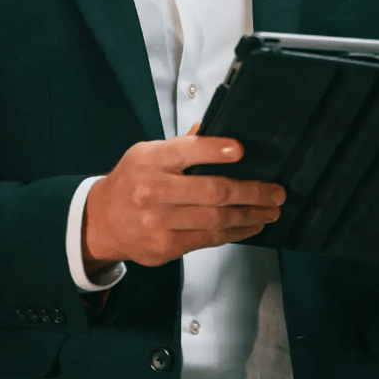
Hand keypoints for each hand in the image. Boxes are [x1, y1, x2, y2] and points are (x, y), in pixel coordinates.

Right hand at [81, 128, 285, 270]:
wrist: (102, 221)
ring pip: (215, 219)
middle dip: (251, 192)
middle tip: (276, 191)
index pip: (187, 151)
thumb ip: (182, 146)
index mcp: (150, 160)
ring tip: (271, 210)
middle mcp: (153, 190)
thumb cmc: (132, 181)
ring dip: (250, 215)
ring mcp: (159, 222)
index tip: (241, 150)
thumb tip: (216, 132)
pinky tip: (251, 226)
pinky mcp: (165, 246)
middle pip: (211, 191)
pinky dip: (235, 232)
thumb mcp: (148, 153)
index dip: (216, 150)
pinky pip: (209, 239)